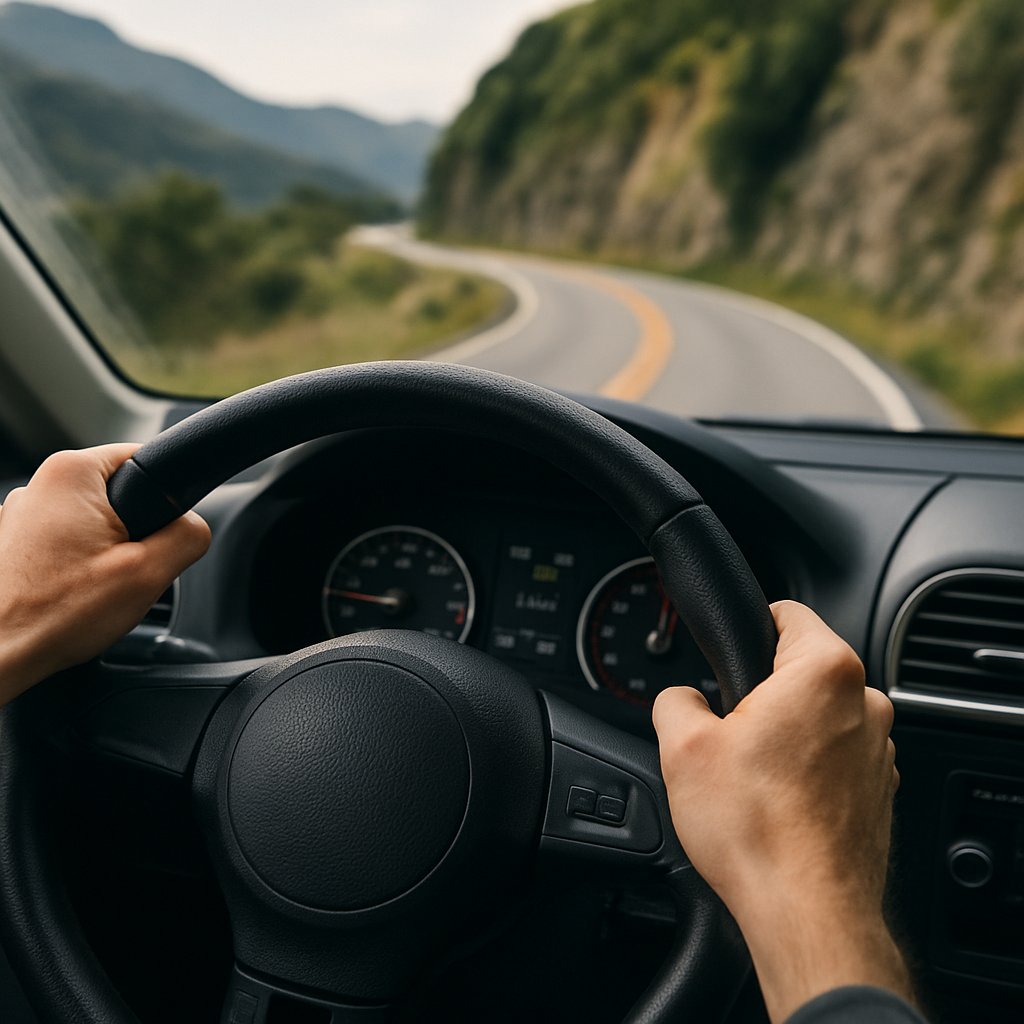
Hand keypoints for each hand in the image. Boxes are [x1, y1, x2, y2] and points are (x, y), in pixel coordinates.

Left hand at [0, 444, 210, 705]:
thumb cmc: (54, 614)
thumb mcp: (150, 573)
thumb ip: (188, 536)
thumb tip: (194, 527)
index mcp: (72, 474)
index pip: (145, 459)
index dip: (165, 500)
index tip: (156, 537)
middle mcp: (38, 484)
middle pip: (118, 495)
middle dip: (133, 533)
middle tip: (127, 571)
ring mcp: (17, 515)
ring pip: (91, 524)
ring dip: (102, 553)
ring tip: (93, 590)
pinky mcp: (10, 544)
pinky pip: (63, 544)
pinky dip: (74, 567)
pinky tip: (70, 596)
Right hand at [653, 600, 911, 1022]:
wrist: (806, 911)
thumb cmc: (758, 830)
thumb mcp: (682, 747)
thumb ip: (673, 699)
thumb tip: (680, 698)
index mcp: (824, 671)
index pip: (786, 612)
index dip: (747, 624)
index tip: (728, 649)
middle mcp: (866, 703)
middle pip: (801, 670)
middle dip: (762, 691)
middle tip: (727, 731)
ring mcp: (880, 751)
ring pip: (819, 717)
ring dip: (787, 733)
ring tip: (750, 776)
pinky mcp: (880, 791)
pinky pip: (836, 759)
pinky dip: (808, 769)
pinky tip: (776, 803)